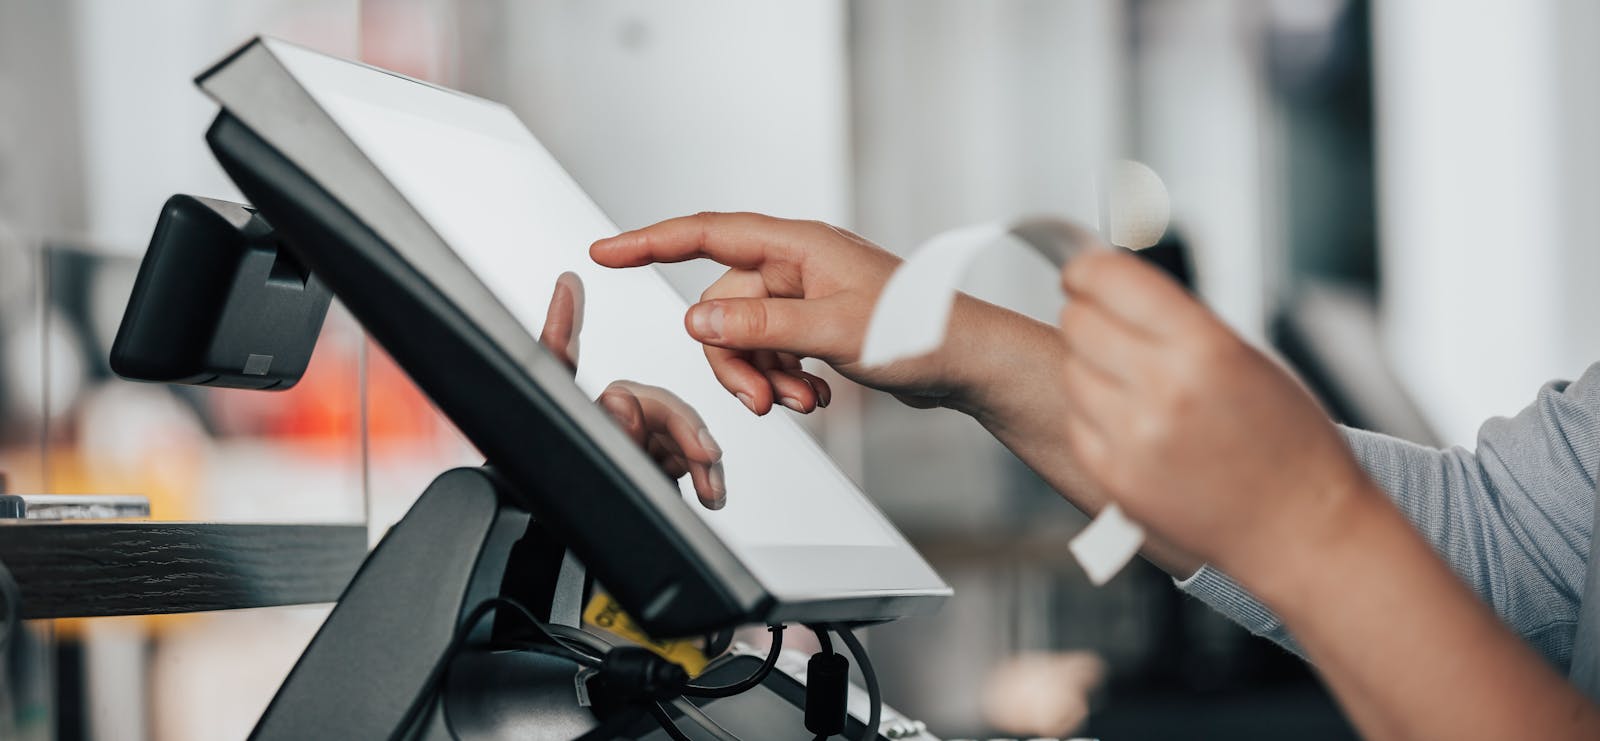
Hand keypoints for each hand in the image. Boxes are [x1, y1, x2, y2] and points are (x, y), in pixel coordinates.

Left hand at [539, 272, 725, 508]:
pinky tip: (709, 492)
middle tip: (702, 455)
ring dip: (700, 458)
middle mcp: (601, 425)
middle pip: (653, 405)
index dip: (562, 322)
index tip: (566, 286)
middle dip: (683, 428)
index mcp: (573, 417)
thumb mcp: (584, 465)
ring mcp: (629, 449)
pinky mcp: (652, 472)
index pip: (564, 360)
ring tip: (709, 486)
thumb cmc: (563, 519)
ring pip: (675, 435)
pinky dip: (702, 477)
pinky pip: (684, 464)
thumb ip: (599, 423)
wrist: (564, 573)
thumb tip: (611, 372)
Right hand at [590, 212, 983, 414]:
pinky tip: (813, 398)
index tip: (606, 252)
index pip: (706, 235)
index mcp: (798, 246)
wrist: (967, 363)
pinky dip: (782, 379)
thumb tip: (698, 322)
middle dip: (734, 358)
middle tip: (760, 398)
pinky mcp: (817, 326)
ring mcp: (806, 297)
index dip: (650, 242)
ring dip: (761, 375)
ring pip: (746, 336)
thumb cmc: (921, 331)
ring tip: (799, 401)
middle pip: (724, 306)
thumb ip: (762, 327)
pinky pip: (772, 352)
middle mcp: (797, 265)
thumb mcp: (832, 332)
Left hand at [1055, 250, 1376, 576]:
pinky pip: (1077, 421)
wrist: (1301, 530)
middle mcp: (1164, 389)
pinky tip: (1132, 421)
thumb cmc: (1288, 445)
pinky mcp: (1115, 477)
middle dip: (1087, 316)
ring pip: (1071, 370)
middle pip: (1079, 322)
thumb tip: (1116, 289)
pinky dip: (1094, 414)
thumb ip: (1178, 324)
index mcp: (1205, 348)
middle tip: (1105, 324)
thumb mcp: (1248, 359)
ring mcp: (1133, 437)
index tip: (1081, 272)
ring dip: (1090, 366)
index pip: (1111, 280)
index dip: (1087, 270)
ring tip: (1132, 381)